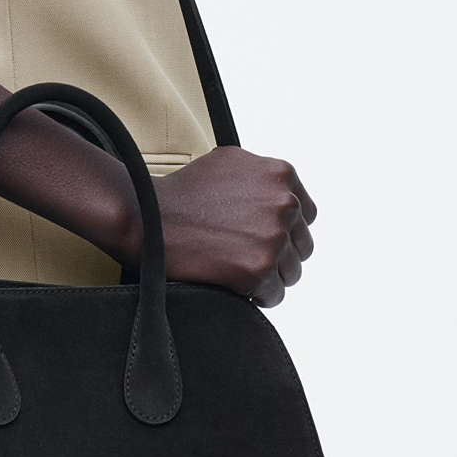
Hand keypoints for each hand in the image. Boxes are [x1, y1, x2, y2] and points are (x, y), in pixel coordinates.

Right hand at [145, 148, 316, 304]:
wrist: (149, 216)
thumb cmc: (185, 191)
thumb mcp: (232, 162)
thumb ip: (265, 177)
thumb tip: (286, 197)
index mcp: (282, 175)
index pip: (306, 215)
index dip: (285, 228)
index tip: (261, 235)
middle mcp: (284, 203)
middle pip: (302, 245)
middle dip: (279, 253)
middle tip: (245, 253)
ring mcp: (273, 237)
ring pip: (291, 272)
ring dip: (268, 275)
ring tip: (236, 266)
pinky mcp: (258, 269)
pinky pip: (274, 295)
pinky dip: (256, 295)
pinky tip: (233, 281)